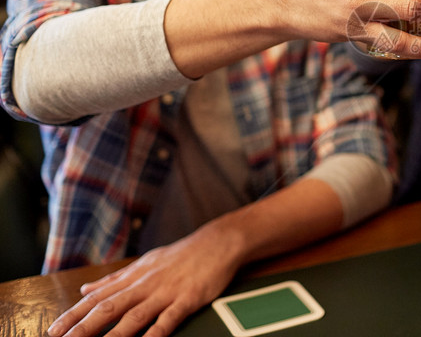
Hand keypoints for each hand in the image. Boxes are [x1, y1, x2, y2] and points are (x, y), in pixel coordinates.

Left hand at [47, 223, 241, 336]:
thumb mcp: (145, 263)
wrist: (218, 242)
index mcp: (133, 277)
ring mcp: (166, 292)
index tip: (52, 331)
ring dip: (113, 336)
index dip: (73, 315)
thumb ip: (115, 279)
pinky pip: (168, 319)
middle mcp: (145, 285)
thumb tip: (86, 289)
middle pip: (108, 309)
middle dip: (83, 328)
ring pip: (134, 316)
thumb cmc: (181, 255)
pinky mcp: (187, 299)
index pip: (96, 298)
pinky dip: (155, 333)